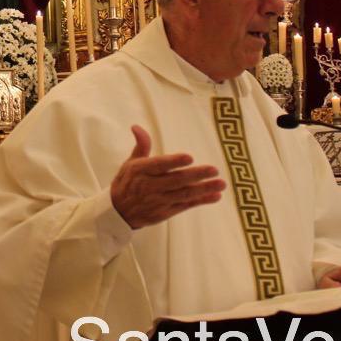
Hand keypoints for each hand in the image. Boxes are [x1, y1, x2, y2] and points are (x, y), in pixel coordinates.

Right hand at [110, 126, 226, 229]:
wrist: (119, 213)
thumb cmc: (127, 182)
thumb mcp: (130, 163)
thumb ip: (141, 145)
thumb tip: (137, 127)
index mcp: (141, 171)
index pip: (159, 165)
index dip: (174, 162)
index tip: (189, 157)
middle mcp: (150, 186)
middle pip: (176, 180)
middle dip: (196, 175)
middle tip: (214, 170)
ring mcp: (159, 201)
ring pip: (184, 194)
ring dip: (204, 189)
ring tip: (221, 183)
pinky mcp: (166, 212)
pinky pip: (186, 206)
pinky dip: (201, 201)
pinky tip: (215, 196)